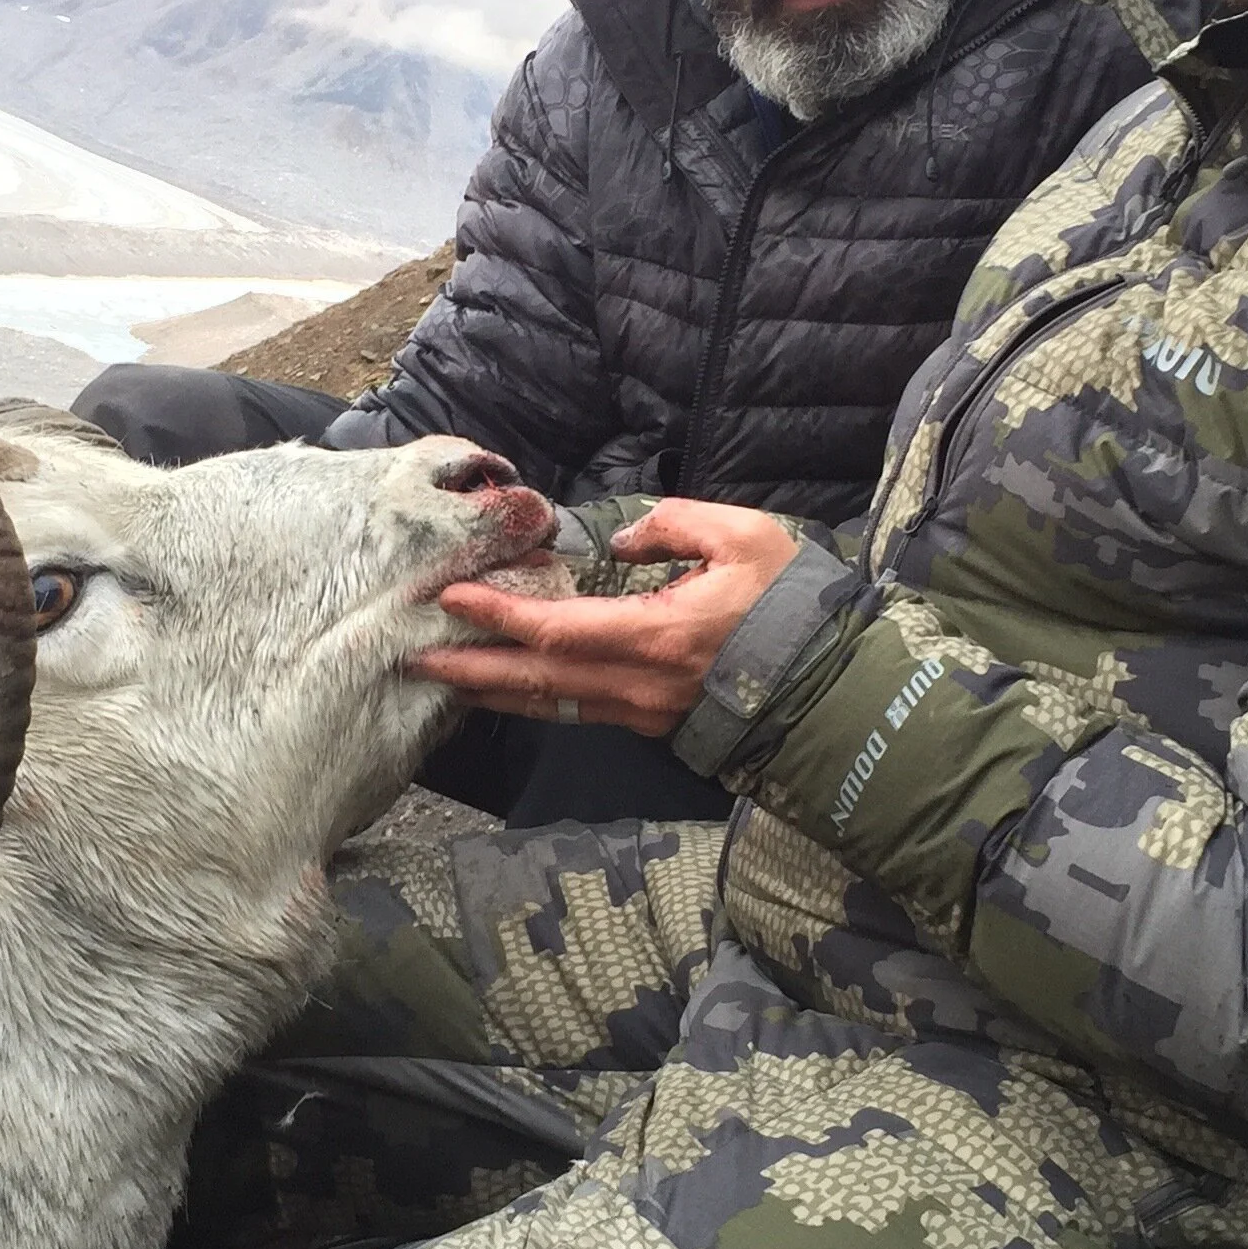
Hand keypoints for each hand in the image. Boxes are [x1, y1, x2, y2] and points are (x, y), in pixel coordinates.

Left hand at [413, 499, 802, 735]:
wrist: (834, 687)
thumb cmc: (794, 606)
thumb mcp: (745, 538)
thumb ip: (676, 526)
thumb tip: (626, 540)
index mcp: (657, 637)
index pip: (556, 630)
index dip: (499, 615)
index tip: (451, 598)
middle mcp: (639, 684)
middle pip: (536, 681)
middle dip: (471, 670)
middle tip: (413, 657)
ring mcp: (643, 711)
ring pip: (552, 704)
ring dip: (494, 690)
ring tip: (444, 674)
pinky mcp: (651, 722)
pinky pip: (577, 711)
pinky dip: (534, 698)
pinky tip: (507, 688)